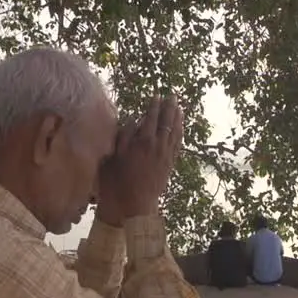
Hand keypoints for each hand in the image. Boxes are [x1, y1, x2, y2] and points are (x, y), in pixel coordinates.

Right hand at [102, 97, 183, 218]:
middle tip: (173, 96)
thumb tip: (134, 118)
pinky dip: (180, 133)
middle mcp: (158, 145)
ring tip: (180, 108)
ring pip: (175, 132)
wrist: (135, 202)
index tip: (156, 95)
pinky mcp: (170, 163)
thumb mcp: (116, 154)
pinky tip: (181, 127)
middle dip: (170, 107)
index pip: (151, 117)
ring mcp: (166, 154)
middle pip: (167, 121)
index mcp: (143, 141)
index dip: (154, 105)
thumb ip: (125, 134)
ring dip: (178, 118)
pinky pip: (178, 144)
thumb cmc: (119, 179)